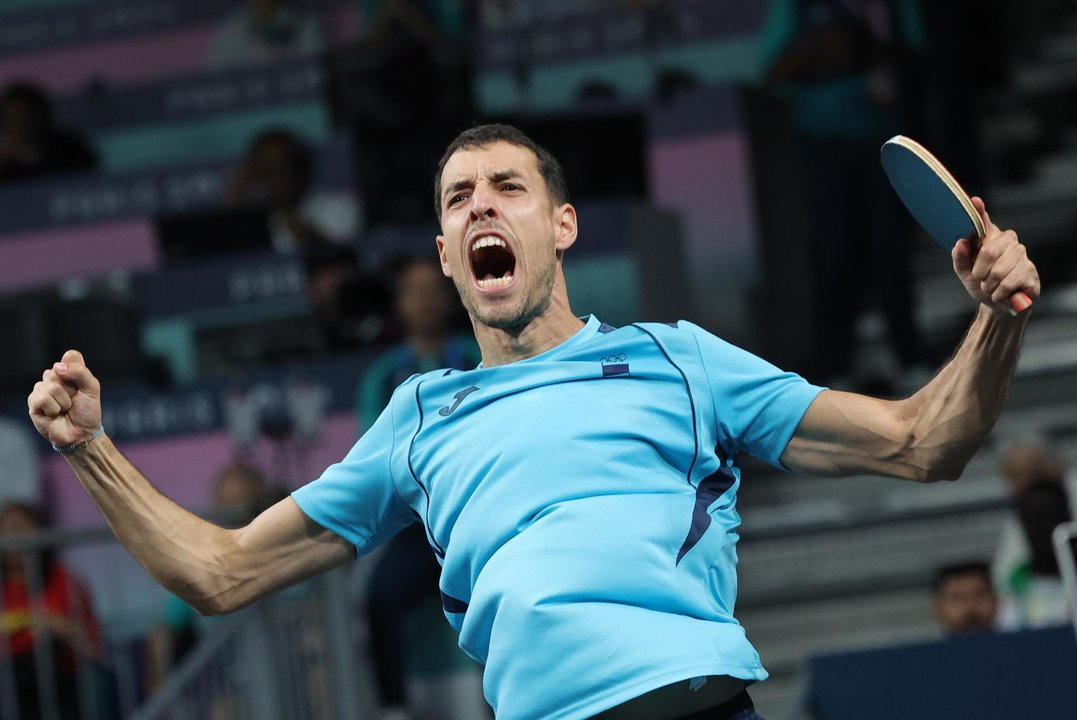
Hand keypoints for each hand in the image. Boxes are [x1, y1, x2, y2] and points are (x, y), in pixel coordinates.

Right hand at [27, 350, 102, 447]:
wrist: (82, 433)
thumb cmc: (87, 410)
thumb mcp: (92, 388)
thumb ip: (80, 372)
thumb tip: (57, 367)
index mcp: (68, 371)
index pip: (70, 356)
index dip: (77, 369)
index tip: (83, 384)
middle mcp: (53, 377)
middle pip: (59, 371)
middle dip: (71, 388)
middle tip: (74, 400)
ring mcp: (41, 390)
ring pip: (51, 386)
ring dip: (64, 401)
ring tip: (64, 409)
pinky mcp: (33, 403)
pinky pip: (43, 398)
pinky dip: (54, 408)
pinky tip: (55, 414)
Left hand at [952, 197, 1039, 314]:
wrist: (999, 304)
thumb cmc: (981, 283)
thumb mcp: (965, 273)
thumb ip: (959, 258)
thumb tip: (960, 242)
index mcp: (989, 237)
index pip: (984, 222)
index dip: (979, 211)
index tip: (974, 201)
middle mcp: (1007, 240)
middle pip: (988, 252)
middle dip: (980, 272)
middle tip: (981, 279)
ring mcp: (1021, 253)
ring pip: (998, 271)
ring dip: (989, 285)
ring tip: (992, 287)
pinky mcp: (1030, 269)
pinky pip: (1008, 283)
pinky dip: (999, 293)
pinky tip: (1002, 293)